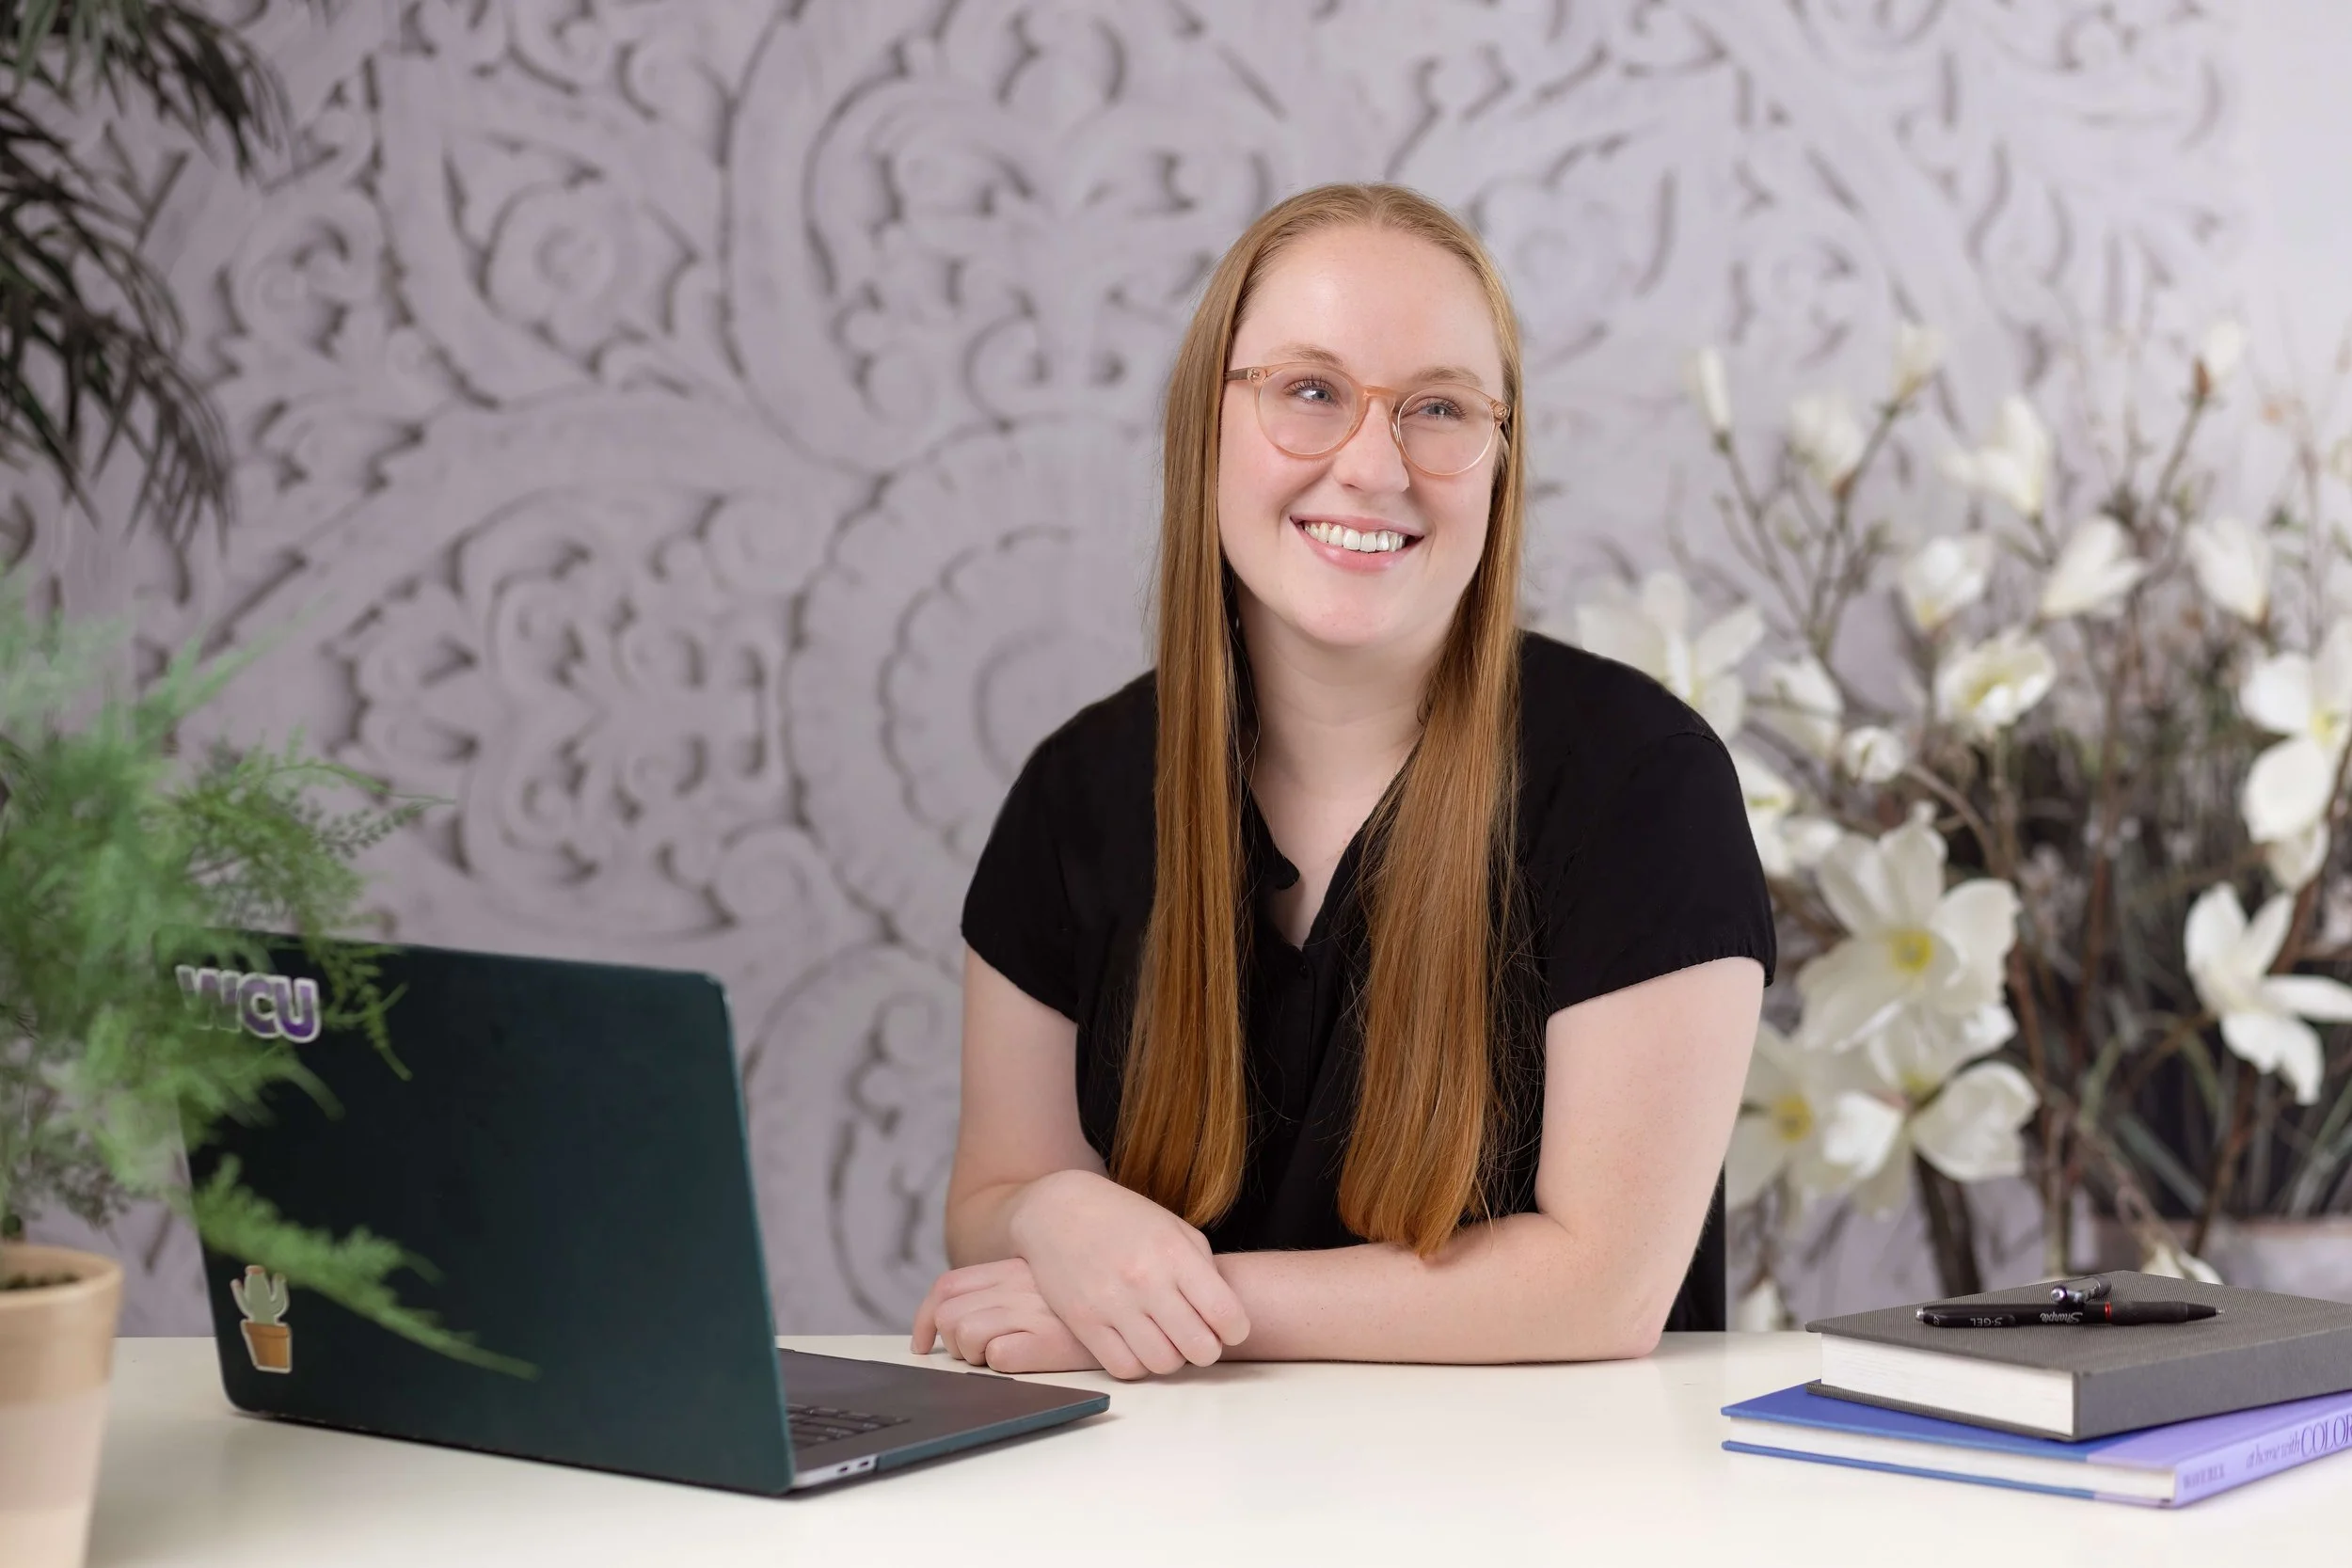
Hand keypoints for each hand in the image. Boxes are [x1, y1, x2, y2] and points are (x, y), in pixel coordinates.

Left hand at [910, 1258, 1101, 1372]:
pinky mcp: (1049, 1340)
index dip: (924, 1318)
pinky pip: (999, 1355)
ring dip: (974, 1356)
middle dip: (952, 1344)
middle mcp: (1018, 1286)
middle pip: (949, 1314)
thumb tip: (963, 1321)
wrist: (1142, 1310)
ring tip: (1003, 1356)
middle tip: (977, 1355)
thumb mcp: (1048, 1284)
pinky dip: (1002, 1363)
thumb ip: (1009, 1290)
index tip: (922, 1343)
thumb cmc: (1092, 1304)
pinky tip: (1026, 1359)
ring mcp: (1033, 1311)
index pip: (948, 1286)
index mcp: (1013, 1270)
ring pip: (967, 1335)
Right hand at [1002, 1168, 1249, 1378]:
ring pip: (1163, 1364)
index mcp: (1175, 1254)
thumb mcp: (1174, 1228)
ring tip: (1165, 1338)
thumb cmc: (1123, 1219)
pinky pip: (1124, 1368)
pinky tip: (1136, 1343)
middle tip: (1197, 1336)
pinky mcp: (1084, 1322)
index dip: (1235, 1330)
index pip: (1226, 1315)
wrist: (1057, 1210)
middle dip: (1206, 1349)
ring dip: (1171, 1358)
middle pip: (1199, 1349)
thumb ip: (1204, 1269)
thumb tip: (1224, 1315)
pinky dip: (1137, 1363)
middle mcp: (1146, 1280)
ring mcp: (1112, 1304)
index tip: (1227, 1327)